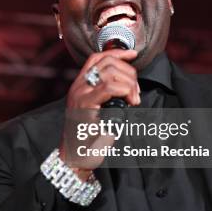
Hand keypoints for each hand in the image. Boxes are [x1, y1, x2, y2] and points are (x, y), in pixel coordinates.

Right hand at [60, 49, 139, 176]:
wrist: (75, 158)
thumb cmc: (89, 139)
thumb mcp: (99, 113)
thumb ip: (107, 98)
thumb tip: (129, 87)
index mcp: (80, 86)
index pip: (97, 58)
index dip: (117, 52)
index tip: (133, 55)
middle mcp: (78, 86)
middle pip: (108, 63)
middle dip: (129, 73)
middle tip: (136, 93)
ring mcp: (80, 95)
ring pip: (110, 72)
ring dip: (129, 83)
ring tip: (134, 100)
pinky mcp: (84, 105)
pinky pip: (109, 87)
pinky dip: (125, 91)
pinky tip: (130, 103)